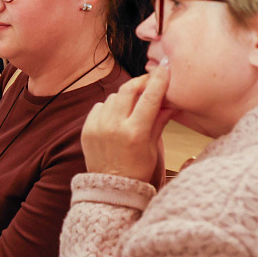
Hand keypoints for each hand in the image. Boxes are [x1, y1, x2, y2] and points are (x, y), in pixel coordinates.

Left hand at [81, 61, 172, 182]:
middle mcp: (114, 127)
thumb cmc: (137, 170)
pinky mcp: (86, 129)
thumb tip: (171, 101)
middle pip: (128, 89)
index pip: (149, 97)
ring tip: (133, 107)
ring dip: (125, 97)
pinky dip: (109, 107)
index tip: (165, 68)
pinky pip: (99, 106)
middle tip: (149, 81)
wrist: (110, 188)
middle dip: (141, 82)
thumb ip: (159, 121)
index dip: (159, 80)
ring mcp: (98, 127)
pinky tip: (116, 117)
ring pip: (113, 97)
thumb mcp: (153, 147)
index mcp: (135, 133)